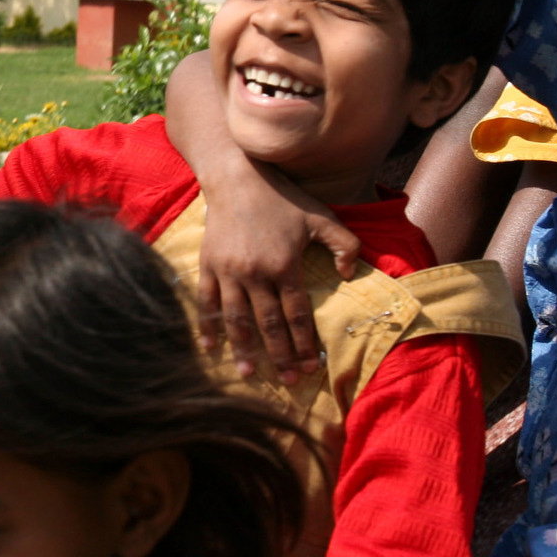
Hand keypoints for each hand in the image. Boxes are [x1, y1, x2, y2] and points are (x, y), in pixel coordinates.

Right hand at [197, 158, 361, 381]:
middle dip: (279, 356)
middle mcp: (255, 273)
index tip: (310, 367)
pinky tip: (211, 347)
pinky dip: (208, 326)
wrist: (237, 175)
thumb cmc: (282, 197)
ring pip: (236, 320)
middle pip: (268, 325)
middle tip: (288, 380)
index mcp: (284, 265)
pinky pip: (207, 302)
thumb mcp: (322, 215)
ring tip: (250, 373)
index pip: (296, 315)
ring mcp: (229, 271)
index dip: (303, 343)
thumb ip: (344, 245)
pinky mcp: (208, 265)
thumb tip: (349, 275)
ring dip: (244, 349)